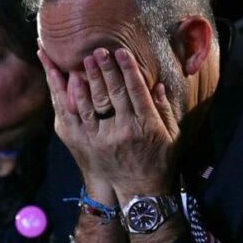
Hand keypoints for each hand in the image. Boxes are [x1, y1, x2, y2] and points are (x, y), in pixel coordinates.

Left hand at [39, 46, 179, 196]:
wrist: (140, 192)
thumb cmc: (160, 160)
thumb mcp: (171, 135)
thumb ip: (164, 109)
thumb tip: (157, 84)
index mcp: (147, 124)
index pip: (136, 90)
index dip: (129, 70)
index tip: (122, 52)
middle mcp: (125, 129)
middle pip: (114, 92)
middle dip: (107, 69)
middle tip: (99, 49)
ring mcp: (105, 137)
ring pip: (95, 102)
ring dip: (90, 79)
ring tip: (84, 59)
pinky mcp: (90, 143)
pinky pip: (81, 117)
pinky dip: (75, 98)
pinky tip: (72, 82)